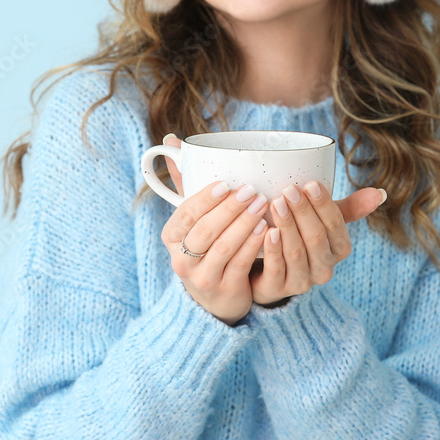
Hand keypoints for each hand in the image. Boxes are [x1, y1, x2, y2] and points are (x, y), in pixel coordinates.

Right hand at [160, 134, 269, 325]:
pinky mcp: (223, 290)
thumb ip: (185, 183)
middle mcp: (181, 259)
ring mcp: (201, 278)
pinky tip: (267, 230)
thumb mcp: (194, 219)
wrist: (215, 298)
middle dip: (229, 209)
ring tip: (263, 206)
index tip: (226, 184)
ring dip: (244, 224)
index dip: (205, 198)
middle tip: (251, 191)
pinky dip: (254, 246)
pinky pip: (240, 265)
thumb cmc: (207, 247)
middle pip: (205, 230)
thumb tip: (171, 141)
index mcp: (171, 237)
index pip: (186, 214)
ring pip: (223, 247)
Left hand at [249, 181, 385, 305]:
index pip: (336, 226)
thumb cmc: (300, 239)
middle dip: (303, 212)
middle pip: (316, 238)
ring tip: (276, 203)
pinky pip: (277, 268)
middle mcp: (324, 269)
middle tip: (289, 190)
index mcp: (340, 250)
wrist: (268, 272)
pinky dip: (272, 248)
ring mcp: (302, 282)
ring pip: (296, 253)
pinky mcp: (278, 289)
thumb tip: (380, 192)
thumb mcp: (322, 223)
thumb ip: (347, 208)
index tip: (310, 184)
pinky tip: (266, 230)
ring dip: (287, 226)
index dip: (324, 205)